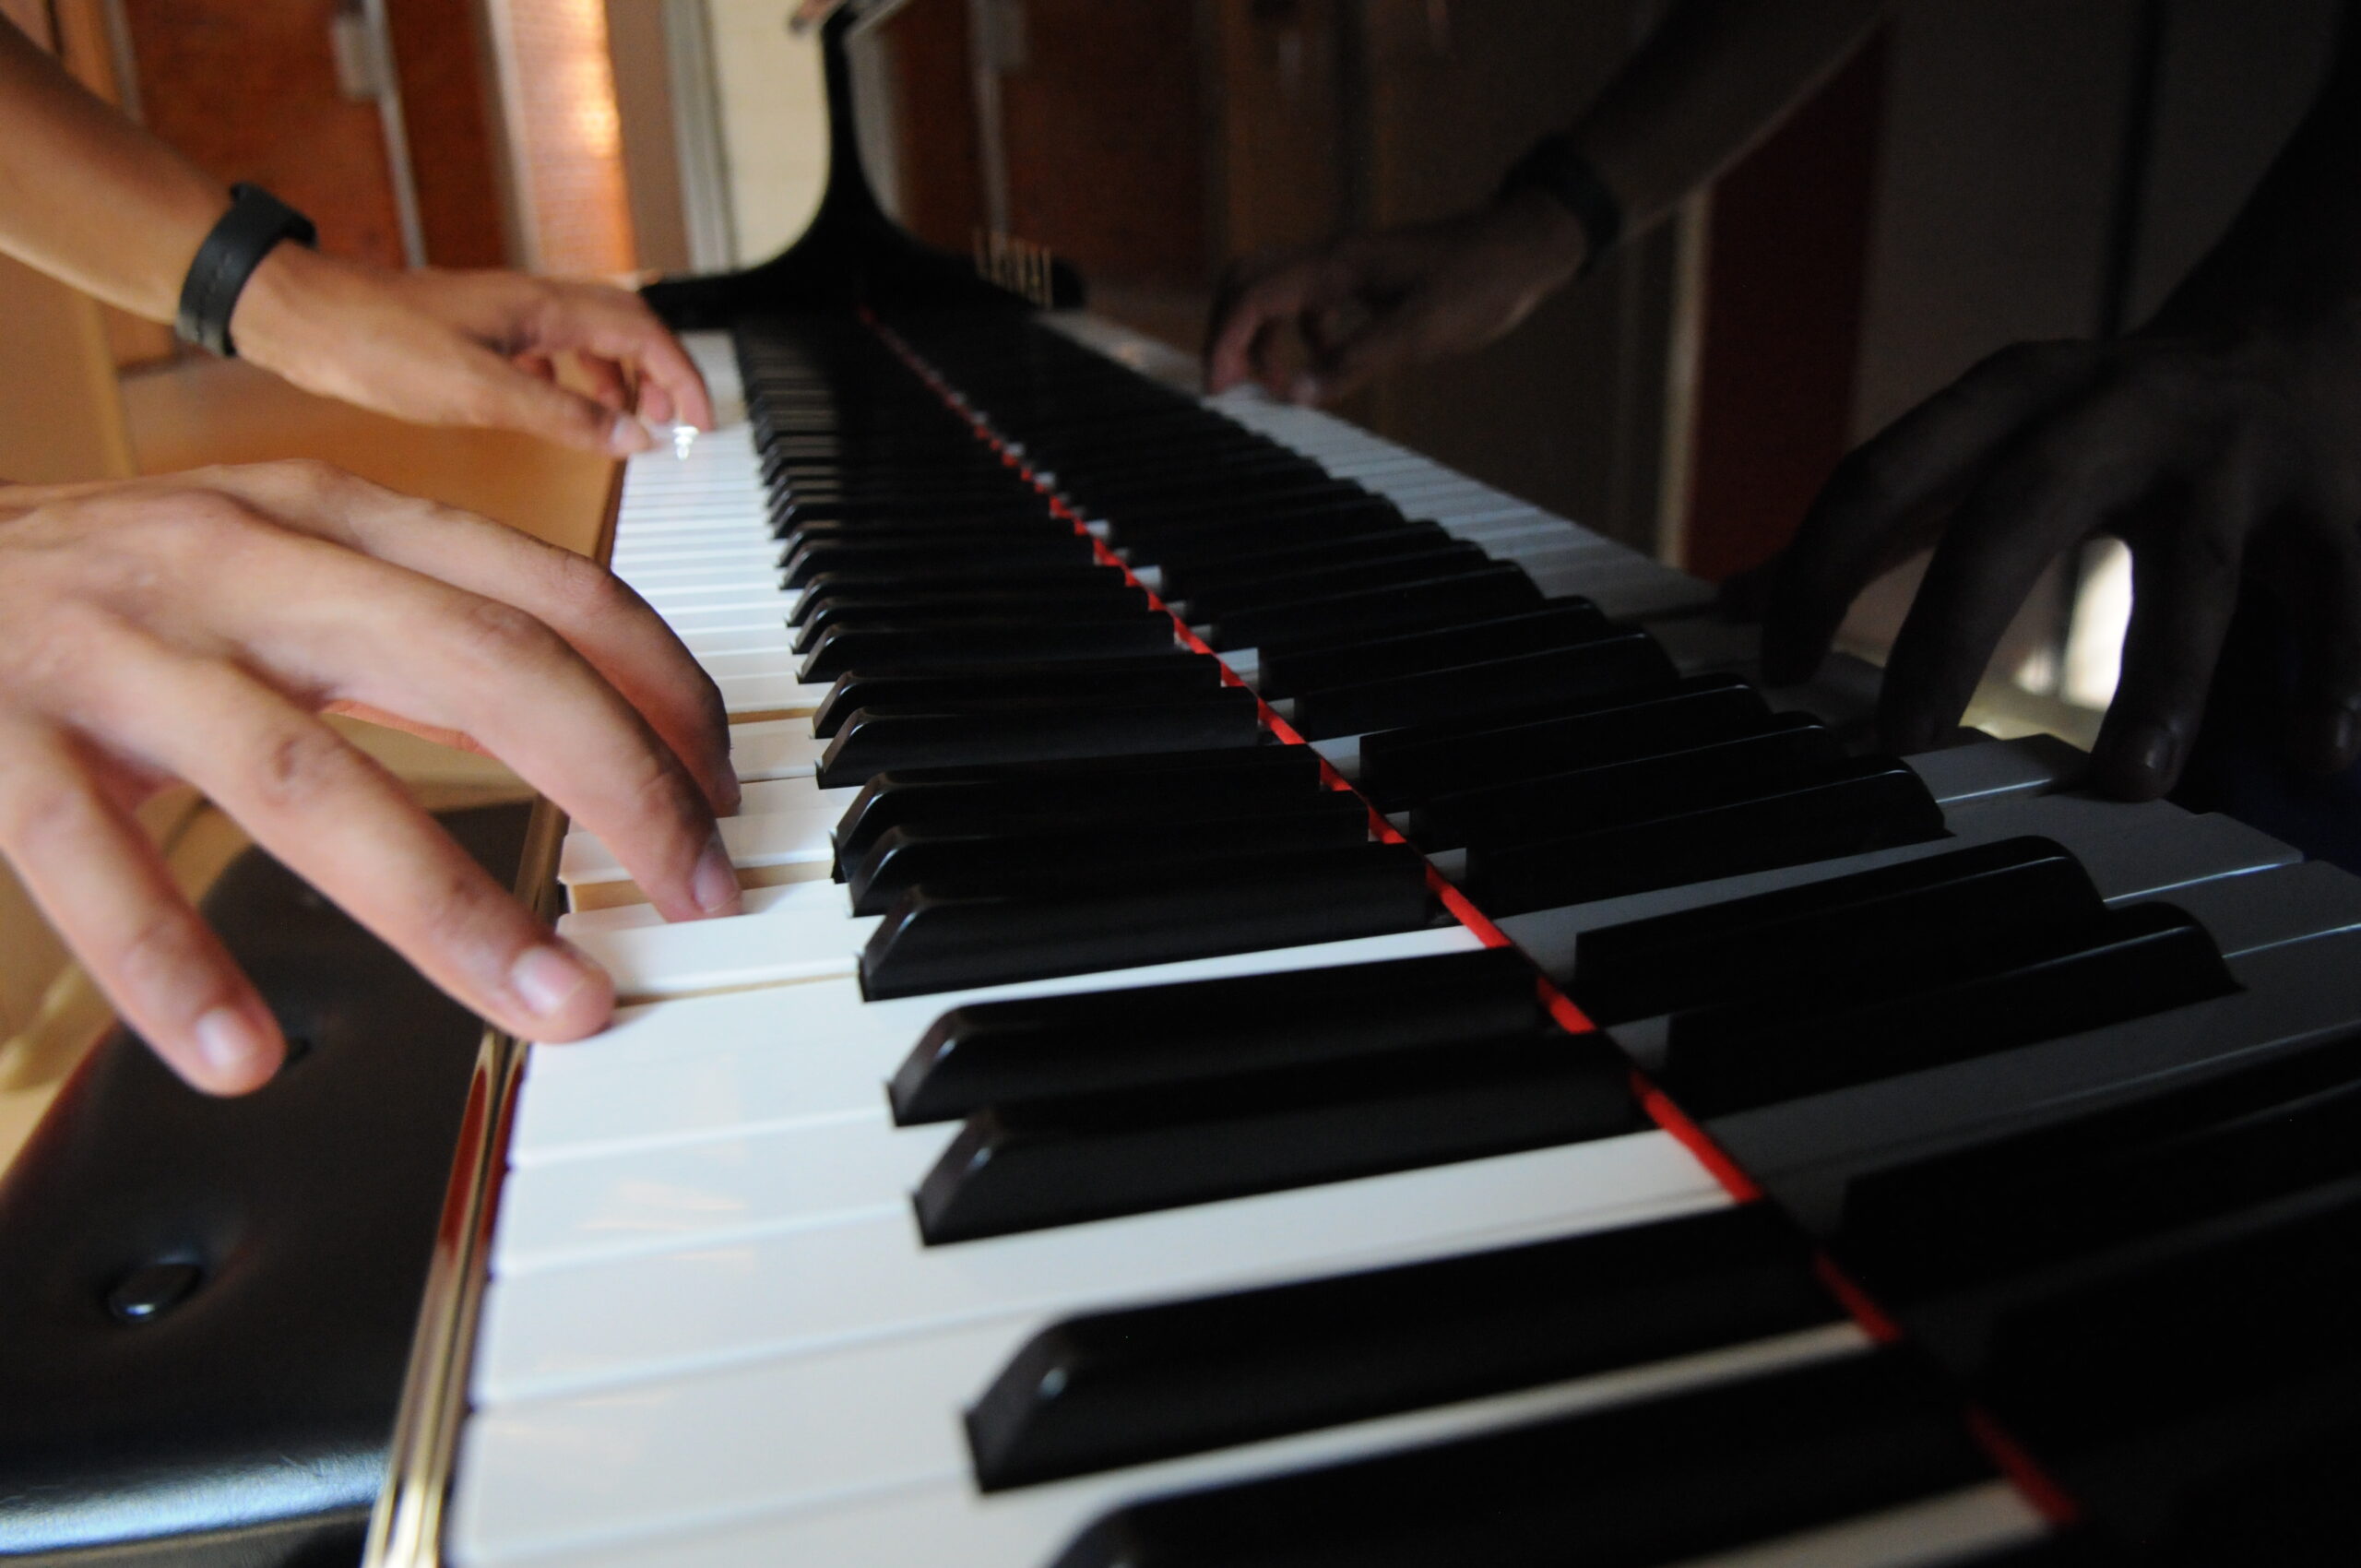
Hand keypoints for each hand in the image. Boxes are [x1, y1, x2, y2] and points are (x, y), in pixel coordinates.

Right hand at [0, 461, 742, 1094]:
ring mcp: (117, 645)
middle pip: (478, 666)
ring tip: (555, 1003)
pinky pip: (92, 858)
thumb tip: (589, 723)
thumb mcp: (281, 563)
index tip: (725, 798)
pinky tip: (247, 1057)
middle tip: (699, 898)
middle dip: (619, 785)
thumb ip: (419, 629)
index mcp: (332, 519)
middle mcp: (244, 562)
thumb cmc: (104, 585)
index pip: (551, 593)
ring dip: (451, 904)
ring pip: (307, 777)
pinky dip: (172, 962)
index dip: (664, 696)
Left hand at [230, 247, 716, 456]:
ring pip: (588, 339)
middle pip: (626, 328)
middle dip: (662, 375)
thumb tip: (634, 440)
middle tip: (678, 425)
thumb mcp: (480, 393)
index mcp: (542, 308)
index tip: (702, 423)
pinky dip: (574, 381)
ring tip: (630, 425)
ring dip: (621, 380)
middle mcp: (530, 303)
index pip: (642, 334)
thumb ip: (564, 418)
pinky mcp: (476, 331)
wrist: (298, 317)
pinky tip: (561, 411)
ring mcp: (503, 315)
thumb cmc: (374, 344)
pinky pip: (549, 350)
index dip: (682, 377)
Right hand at [1203, 189, 1588, 405]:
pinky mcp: (1363, 278)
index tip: (1219, 391)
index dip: (1227, 344)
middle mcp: (1331, 258)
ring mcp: (1345, 266)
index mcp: (1336, 265)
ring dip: (1262, 338)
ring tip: (1278, 385)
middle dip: (1227, 332)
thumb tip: (1295, 395)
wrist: (1525, 247)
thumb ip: (1356, 362)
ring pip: (1274, 292)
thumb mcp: (1421, 331)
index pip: (1254, 297)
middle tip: (1230, 385)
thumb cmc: (1480, 283)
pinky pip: (1309, 303)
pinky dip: (1300, 336)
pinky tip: (1325, 364)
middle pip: (1246, 282)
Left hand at [1761, 314, 2360, 797]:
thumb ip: (1877, 517)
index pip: (1882, 475)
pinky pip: (2337, 595)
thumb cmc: (2107, 418)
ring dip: (2163, 682)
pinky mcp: (2336, 496)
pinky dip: (2328, 675)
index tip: (1777, 671)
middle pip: (2016, 513)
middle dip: (1953, 627)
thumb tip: (1734, 599)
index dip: (1818, 572)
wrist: (2301, 327)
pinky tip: (2309, 753)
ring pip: (2196, 570)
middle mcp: (2114, 410)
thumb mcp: (1989, 438)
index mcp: (2009, 396)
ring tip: (2126, 785)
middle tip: (1902, 741)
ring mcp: (2230, 453)